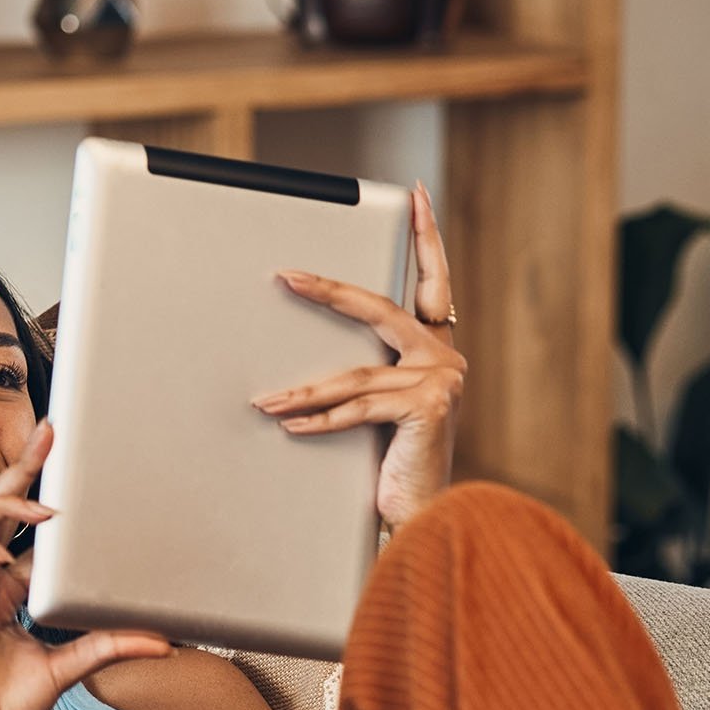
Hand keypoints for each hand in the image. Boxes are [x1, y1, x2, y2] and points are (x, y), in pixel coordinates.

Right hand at [0, 419, 171, 709]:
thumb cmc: (7, 707)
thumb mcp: (68, 667)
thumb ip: (107, 645)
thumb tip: (162, 641)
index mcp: (5, 591)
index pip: (21, 529)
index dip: (39, 493)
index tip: (66, 460)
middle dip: (20, 469)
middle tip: (50, 434)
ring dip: (1, 507)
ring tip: (40, 514)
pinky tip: (0, 554)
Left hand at [250, 180, 464, 531]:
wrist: (423, 513)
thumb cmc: (394, 462)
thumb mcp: (381, 409)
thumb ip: (365, 376)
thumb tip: (302, 361)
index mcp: (436, 347)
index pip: (433, 280)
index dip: (427, 237)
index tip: (418, 196)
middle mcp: (444, 357)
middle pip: (379, 311)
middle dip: (329, 293)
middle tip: (287, 276)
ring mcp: (441, 381)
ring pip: (356, 373)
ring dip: (303, 390)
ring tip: (265, 401)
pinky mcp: (428, 408)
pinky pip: (358, 408)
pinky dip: (319, 419)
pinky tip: (288, 424)